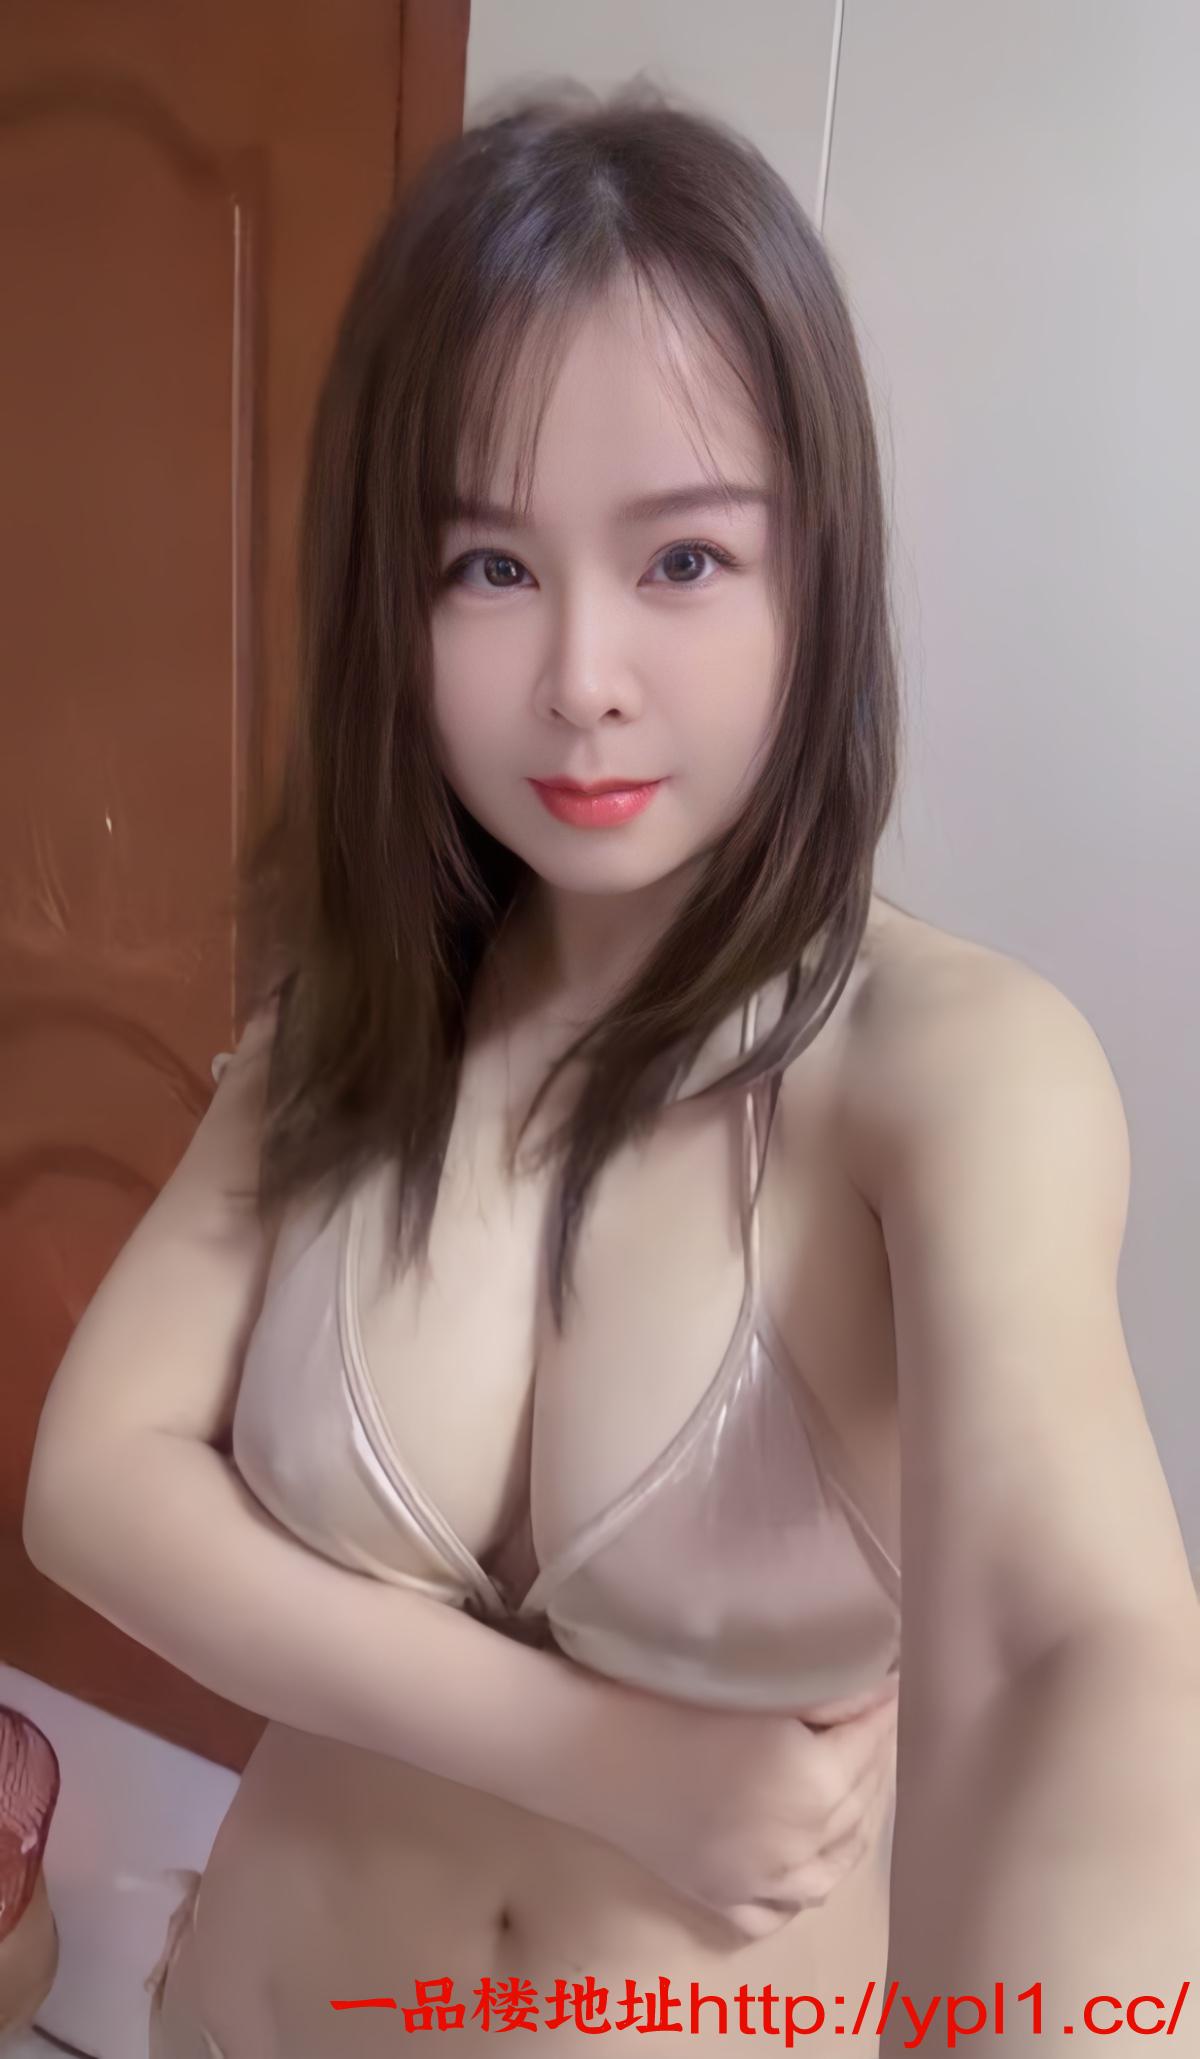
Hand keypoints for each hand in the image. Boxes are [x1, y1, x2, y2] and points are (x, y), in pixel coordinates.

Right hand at [598, 1681, 897, 1939]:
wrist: (583, 1747)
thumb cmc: (662, 1698)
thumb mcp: (756, 1685)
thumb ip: (826, 1694)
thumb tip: (878, 1684)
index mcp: (814, 1785)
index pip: (871, 1739)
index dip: (883, 1703)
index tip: (892, 1676)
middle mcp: (799, 1845)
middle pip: (861, 1799)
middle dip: (875, 1754)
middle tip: (875, 1715)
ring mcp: (760, 1883)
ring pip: (835, 1864)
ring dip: (855, 1821)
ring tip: (858, 1779)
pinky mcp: (720, 1899)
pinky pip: (783, 1909)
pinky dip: (806, 1885)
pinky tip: (811, 1858)